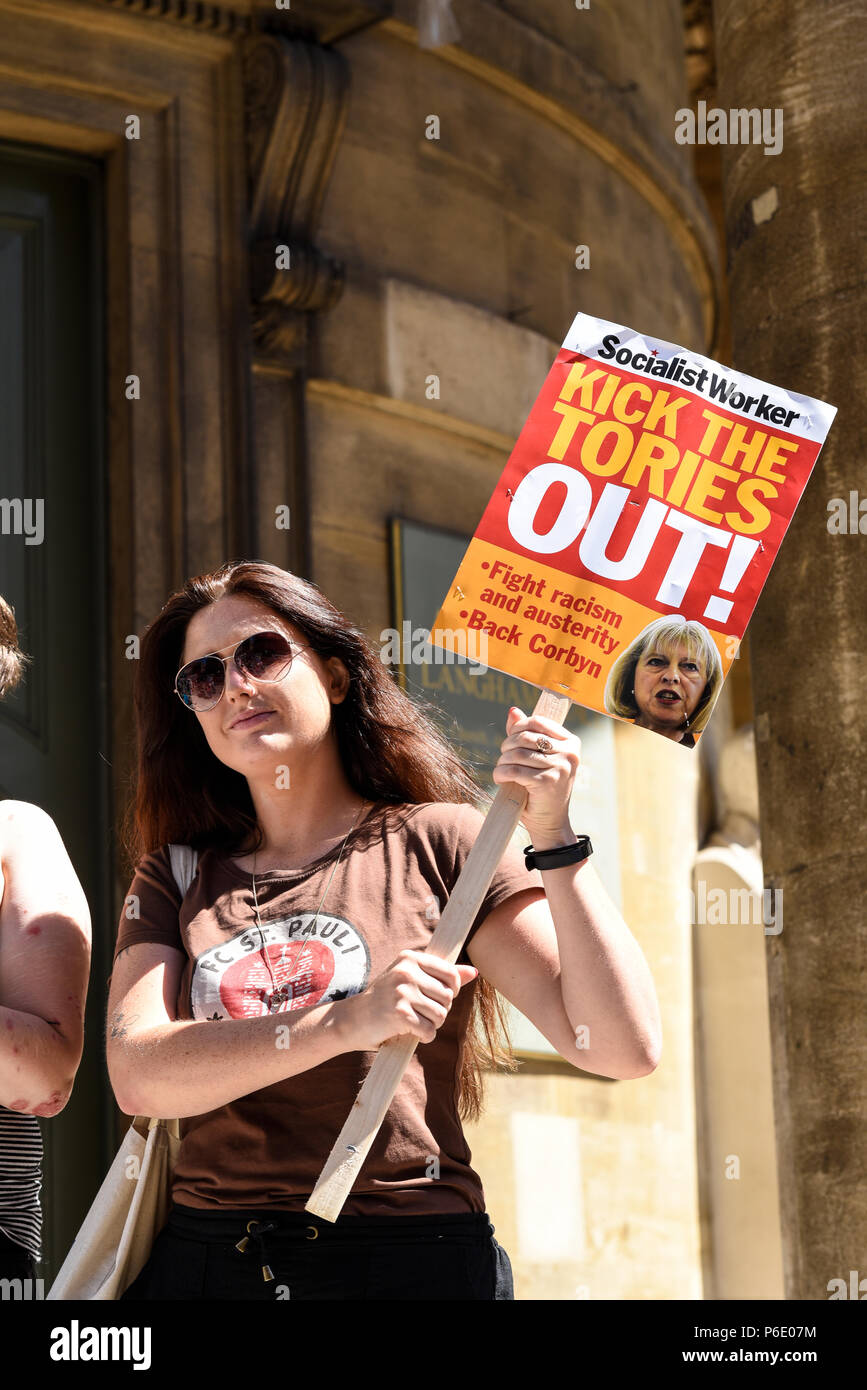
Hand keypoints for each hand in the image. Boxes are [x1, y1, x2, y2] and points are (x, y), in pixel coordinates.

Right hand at [346, 950, 478, 1050]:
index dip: (449, 992)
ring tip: (415, 1021)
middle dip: (440, 1010)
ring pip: (441, 1015)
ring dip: (432, 1025)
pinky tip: (411, 1033)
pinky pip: (429, 1030)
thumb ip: (443, 975)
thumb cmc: (385, 1000)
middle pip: (448, 997)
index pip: (451, 974)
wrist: (351, 1020)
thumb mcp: (411, 980)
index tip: (434, 998)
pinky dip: (424, 1037)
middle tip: (420, 1013)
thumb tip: (474, 972)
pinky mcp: (400, 1014)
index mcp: (410, 958)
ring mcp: (402, 992)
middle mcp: (406, 971)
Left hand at [492, 706, 580, 842]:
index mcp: (571, 742)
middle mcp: (569, 753)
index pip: (537, 722)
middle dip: (507, 746)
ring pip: (517, 754)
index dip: (517, 728)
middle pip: (525, 737)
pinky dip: (501, 774)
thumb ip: (526, 734)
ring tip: (501, 770)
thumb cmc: (541, 788)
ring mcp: (560, 767)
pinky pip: (514, 771)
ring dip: (502, 762)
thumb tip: (513, 711)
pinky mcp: (547, 782)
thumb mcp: (536, 758)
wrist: (550, 822)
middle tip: (503, 758)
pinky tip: (500, 779)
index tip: (510, 742)